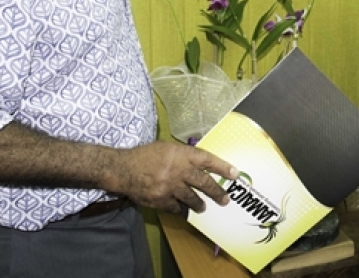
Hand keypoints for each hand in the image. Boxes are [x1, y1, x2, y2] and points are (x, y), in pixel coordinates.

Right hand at [108, 141, 237, 213]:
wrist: (122, 169)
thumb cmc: (146, 156)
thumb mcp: (167, 148)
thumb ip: (184, 156)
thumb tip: (202, 164)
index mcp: (180, 154)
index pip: (207, 160)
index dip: (223, 167)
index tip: (235, 174)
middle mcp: (177, 170)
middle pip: (204, 182)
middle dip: (217, 192)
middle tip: (225, 200)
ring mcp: (169, 186)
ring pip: (192, 198)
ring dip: (200, 204)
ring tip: (203, 207)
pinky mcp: (160, 200)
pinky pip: (177, 207)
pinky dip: (181, 208)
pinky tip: (184, 209)